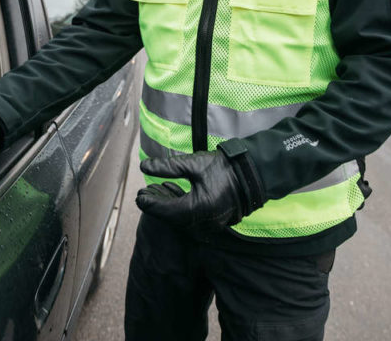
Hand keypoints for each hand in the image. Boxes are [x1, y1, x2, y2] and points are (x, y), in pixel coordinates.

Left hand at [136, 150, 253, 232]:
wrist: (252, 175)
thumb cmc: (224, 168)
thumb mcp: (193, 164)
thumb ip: (167, 167)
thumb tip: (144, 166)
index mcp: (195, 210)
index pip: (164, 211)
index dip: (149, 203)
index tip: (138, 195)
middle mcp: (201, 223)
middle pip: (171, 217)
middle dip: (156, 204)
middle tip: (143, 193)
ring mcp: (209, 226)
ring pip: (180, 219)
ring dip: (167, 205)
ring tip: (156, 190)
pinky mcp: (214, 222)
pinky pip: (191, 219)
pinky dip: (179, 208)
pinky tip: (173, 193)